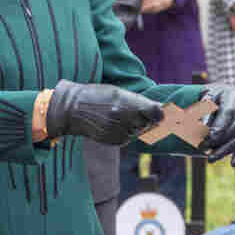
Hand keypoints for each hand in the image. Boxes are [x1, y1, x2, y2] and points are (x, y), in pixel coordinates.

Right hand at [45, 80, 164, 144]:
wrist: (72, 109)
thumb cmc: (97, 96)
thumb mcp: (117, 92)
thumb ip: (138, 102)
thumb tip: (160, 110)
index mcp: (125, 103)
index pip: (154, 112)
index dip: (160, 113)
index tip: (162, 112)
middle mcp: (123, 119)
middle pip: (148, 123)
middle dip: (146, 118)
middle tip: (133, 111)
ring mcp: (118, 132)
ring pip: (138, 131)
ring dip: (135, 125)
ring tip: (119, 116)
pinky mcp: (114, 141)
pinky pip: (128, 138)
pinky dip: (125, 132)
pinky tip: (113, 124)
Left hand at [198, 84, 234, 165]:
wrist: (216, 98)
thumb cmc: (205, 99)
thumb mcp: (201, 101)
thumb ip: (202, 112)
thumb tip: (202, 129)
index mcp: (230, 94)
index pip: (228, 111)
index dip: (220, 125)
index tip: (209, 137)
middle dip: (219, 140)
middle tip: (202, 148)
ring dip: (226, 149)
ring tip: (210, 158)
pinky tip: (233, 163)